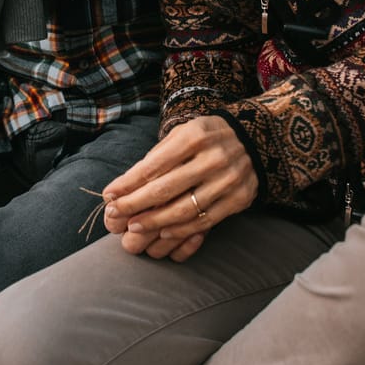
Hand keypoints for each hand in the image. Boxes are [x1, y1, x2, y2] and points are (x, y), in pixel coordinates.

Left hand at [102, 116, 256, 254]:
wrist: (255, 139)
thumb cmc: (208, 137)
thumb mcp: (184, 133)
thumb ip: (158, 155)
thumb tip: (126, 184)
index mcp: (194, 136)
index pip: (153, 165)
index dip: (128, 183)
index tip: (109, 195)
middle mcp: (213, 158)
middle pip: (165, 189)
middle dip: (134, 205)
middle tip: (115, 215)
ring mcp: (228, 180)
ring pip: (184, 210)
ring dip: (154, 222)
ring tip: (134, 227)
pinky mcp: (238, 199)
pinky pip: (205, 221)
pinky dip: (181, 230)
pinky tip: (163, 231)